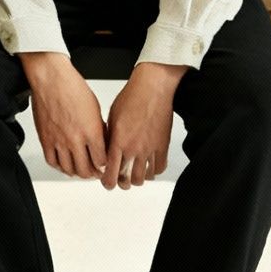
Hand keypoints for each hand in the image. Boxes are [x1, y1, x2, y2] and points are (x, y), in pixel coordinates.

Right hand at [22, 52, 106, 178]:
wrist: (51, 81)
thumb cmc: (74, 89)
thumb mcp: (95, 109)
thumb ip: (99, 129)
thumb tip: (102, 143)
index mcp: (91, 131)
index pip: (102, 160)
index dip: (106, 166)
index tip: (108, 166)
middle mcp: (75, 139)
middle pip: (86, 169)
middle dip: (94, 174)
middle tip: (97, 173)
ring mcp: (58, 141)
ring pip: (69, 169)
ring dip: (78, 173)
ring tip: (83, 171)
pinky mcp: (45, 140)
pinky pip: (52, 162)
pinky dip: (60, 167)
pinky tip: (65, 166)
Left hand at [103, 63, 184, 189]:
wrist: (154, 87)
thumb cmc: (132, 97)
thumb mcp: (112, 119)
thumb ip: (110, 139)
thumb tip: (108, 152)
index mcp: (118, 142)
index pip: (110, 173)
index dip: (108, 182)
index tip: (107, 183)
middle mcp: (133, 148)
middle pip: (127, 180)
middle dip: (123, 183)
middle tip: (122, 181)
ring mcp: (149, 148)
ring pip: (143, 177)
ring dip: (138, 179)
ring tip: (136, 175)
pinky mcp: (163, 144)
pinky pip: (159, 167)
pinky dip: (154, 171)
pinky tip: (150, 167)